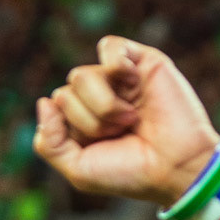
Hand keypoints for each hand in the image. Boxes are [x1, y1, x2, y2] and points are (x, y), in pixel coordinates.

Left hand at [34, 37, 219, 205]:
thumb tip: (44, 101)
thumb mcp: (79, 170)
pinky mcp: (141, 62)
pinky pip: (109, 46)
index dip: (73, 130)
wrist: (175, 167)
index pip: (56, 107)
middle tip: (121, 133)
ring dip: (103, 104)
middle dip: (89, 120)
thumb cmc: (132, 173)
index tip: (102, 146)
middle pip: (66, 91)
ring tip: (130, 119)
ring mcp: (119, 80)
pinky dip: (114, 64)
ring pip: (81, 75)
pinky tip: (131, 81)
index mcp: (84, 121)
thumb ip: (49, 143)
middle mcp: (99, 97)